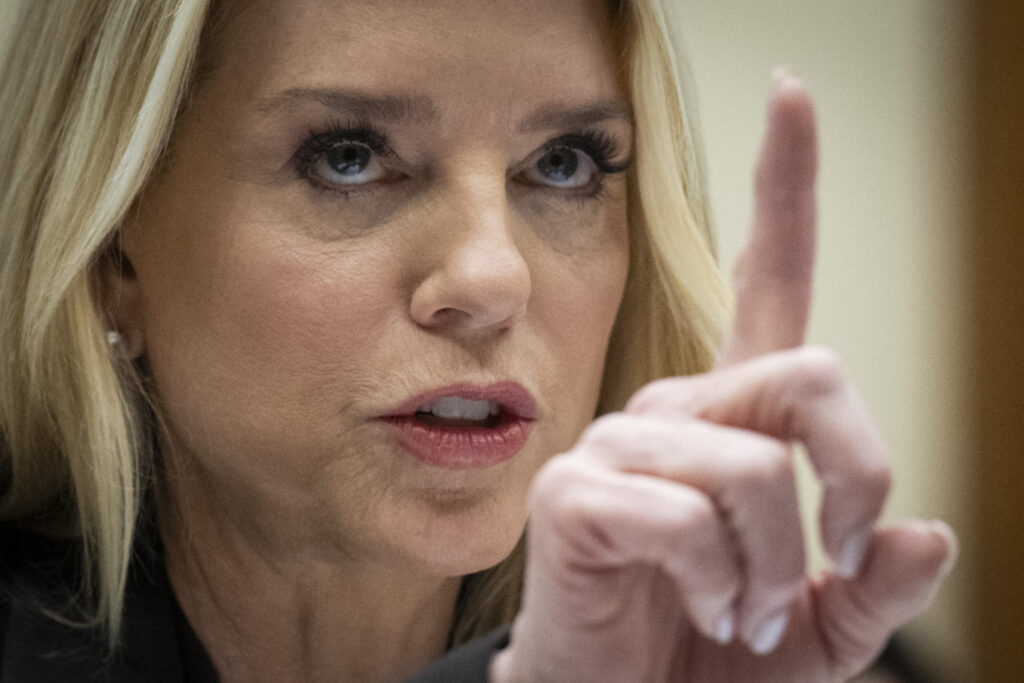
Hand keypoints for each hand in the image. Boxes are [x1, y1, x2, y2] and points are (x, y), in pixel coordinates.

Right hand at [490, 71, 956, 682]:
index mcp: (738, 420)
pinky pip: (686, 514)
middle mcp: (679, 411)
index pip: (764, 279)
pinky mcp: (578, 491)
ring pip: (753, 466)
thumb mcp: (824, 629)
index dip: (781, 185)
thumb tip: (925, 529)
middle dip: (854, 474)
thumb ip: (875, 582)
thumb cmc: (712, 657)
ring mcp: (622, 444)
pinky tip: (707, 605)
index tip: (789, 94)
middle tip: (837, 558)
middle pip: (809, 372)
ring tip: (751, 612)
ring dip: (778, 563)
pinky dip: (720, 581)